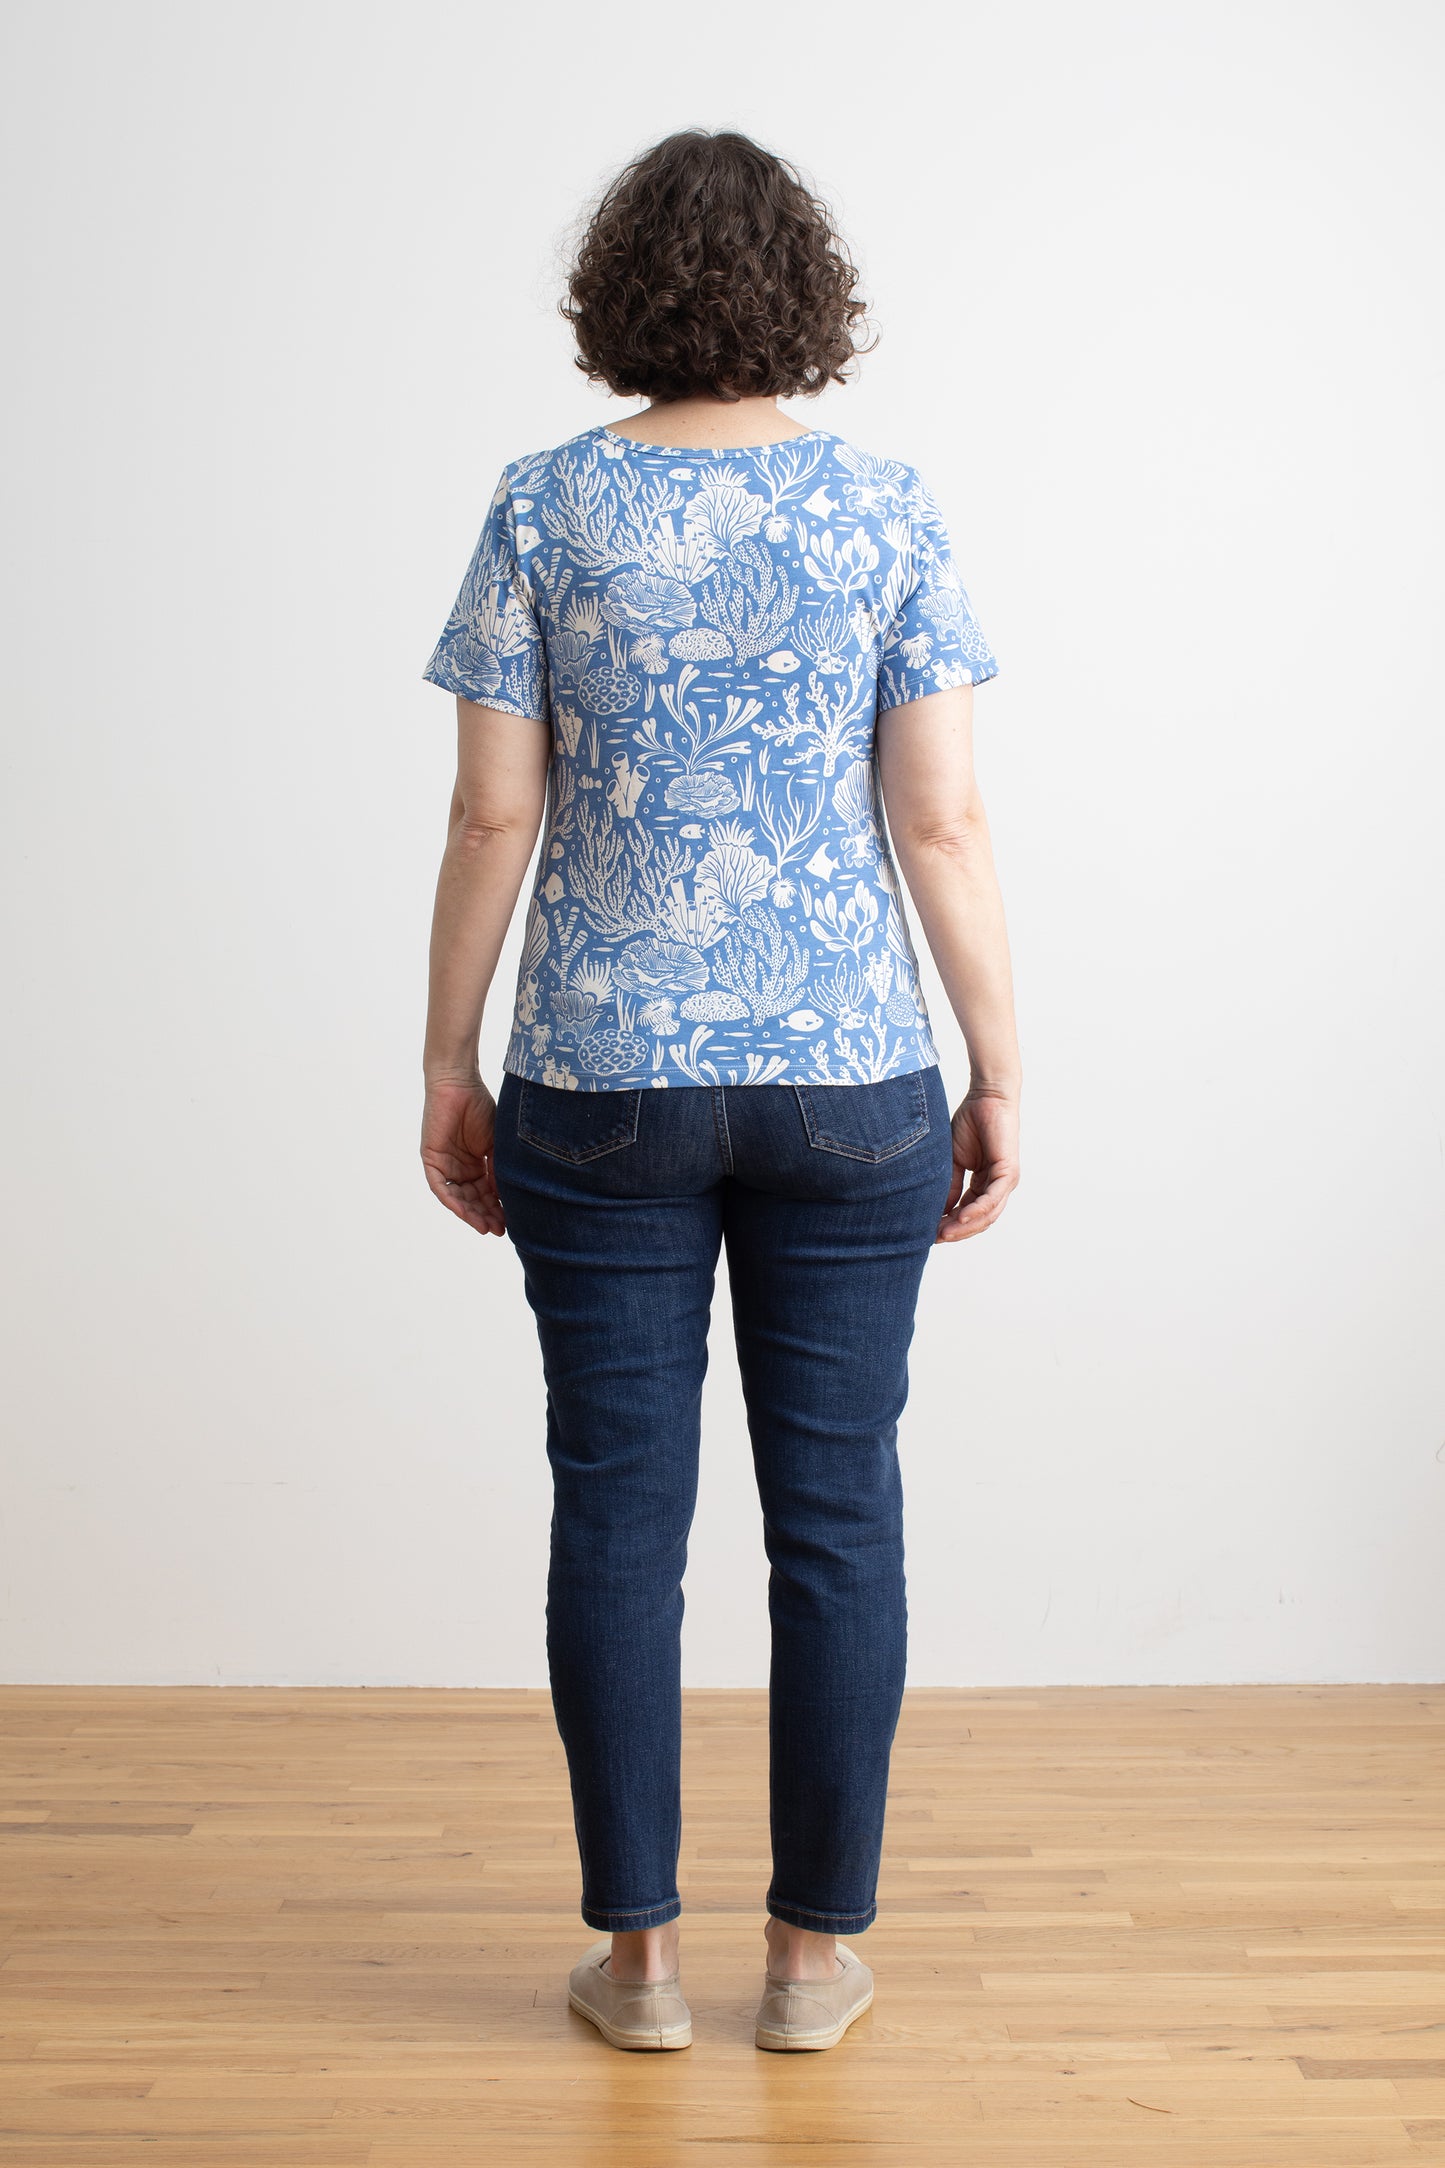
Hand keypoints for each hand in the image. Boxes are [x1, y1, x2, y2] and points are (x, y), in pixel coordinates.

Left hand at [421, 1077, 505, 1236]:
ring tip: (486, 1226)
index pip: (487, 1193)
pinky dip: (452, 1200)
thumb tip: (506, 1197)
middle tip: (499, 1229)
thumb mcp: (496, 1144)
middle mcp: (460, 1168)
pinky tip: (465, 1212)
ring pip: (457, 1197)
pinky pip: (440, 1187)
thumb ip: (498, 1169)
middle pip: (472, 1199)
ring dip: (470, 1213)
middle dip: (485, 1215)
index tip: (510, 1223)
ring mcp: (445, 1165)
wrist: (459, 1084)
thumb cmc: (480, 1107)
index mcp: (476, 1164)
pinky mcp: (432, 1160)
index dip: (497, 1209)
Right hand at [938, 1090, 1019, 1242]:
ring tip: (943, 1233)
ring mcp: (1005, 1181)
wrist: (986, 1098)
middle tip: (934, 1239)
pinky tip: (960, 1217)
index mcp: (984, 1184)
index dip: (950, 1225)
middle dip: (956, 1231)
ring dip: (965, 1226)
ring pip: (987, 1214)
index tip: (928, 1234)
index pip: (968, 1213)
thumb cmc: (970, 1123)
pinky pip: (992, 1198)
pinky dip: (976, 1210)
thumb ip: (949, 1185)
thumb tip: (940, 1212)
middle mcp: (997, 1186)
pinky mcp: (1008, 1172)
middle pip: (979, 1220)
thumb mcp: (953, 1160)